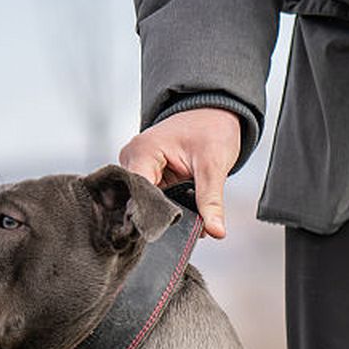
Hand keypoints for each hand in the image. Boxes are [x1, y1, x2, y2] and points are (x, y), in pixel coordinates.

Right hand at [117, 108, 241, 238]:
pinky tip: (182, 216)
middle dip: (162, 218)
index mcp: (143, 151)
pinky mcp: (147, 175)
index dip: (152, 216)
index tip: (169, 234)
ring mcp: (138, 167)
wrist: (214, 114)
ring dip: (166, 215)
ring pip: (145, 202)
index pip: (137, 192)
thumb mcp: (213, 166)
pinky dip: (168, 209)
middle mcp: (133, 159)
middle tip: (186, 232)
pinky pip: (152, 199)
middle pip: (138, 200)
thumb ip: (211, 201)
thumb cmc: (211, 129)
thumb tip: (215, 230)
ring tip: (188, 225)